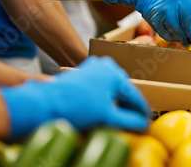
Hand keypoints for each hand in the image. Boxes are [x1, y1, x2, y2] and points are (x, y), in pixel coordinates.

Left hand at [0, 56, 149, 136]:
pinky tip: (103, 111)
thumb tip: (144, 125)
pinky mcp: (82, 73)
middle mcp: (106, 65)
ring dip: (117, 103)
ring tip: (118, 118)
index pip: (135, 95)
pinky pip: (101, 86)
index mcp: (115, 73)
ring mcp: (93, 67)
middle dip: (128, 106)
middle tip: (134, 122)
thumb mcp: (107, 117)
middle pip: (124, 90)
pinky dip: (105, 99)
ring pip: (112, 88)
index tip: (147, 124)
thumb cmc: (76, 108)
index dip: (142, 112)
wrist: (44, 104)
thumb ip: (129, 121)